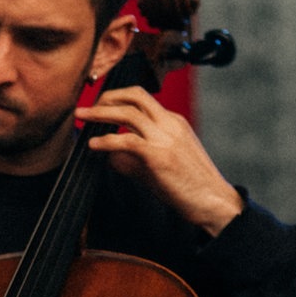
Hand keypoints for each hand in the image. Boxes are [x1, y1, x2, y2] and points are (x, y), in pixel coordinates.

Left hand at [74, 86, 243, 236]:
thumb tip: (108, 156)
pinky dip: (106, 140)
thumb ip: (134, 157)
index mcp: (173, 121)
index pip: (142, 99)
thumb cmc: (189, 186)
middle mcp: (170, 124)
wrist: (213, 201)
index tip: (100, 106)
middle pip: (135, 95)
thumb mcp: (161, 163)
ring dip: (100, 113)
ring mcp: (165, 137)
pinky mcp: (158, 155)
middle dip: (107, 96)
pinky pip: (126, 141)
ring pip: (128, 112)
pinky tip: (93, 145)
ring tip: (82, 117)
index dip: (117, 99)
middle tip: (87, 108)